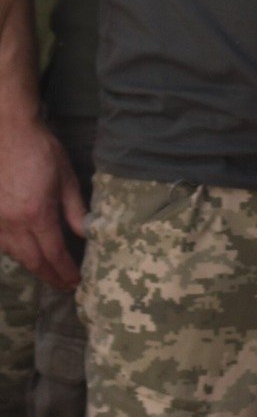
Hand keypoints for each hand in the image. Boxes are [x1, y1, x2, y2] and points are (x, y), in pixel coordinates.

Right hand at [0, 115, 85, 290]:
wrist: (8, 131)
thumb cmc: (41, 151)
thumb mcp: (67, 178)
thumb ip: (76, 211)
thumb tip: (88, 234)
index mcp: (36, 214)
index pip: (53, 254)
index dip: (65, 271)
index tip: (76, 282)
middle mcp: (12, 222)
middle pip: (32, 260)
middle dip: (49, 276)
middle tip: (64, 286)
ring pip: (13, 254)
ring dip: (32, 265)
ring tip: (49, 271)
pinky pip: (1, 242)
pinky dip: (14, 251)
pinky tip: (25, 251)